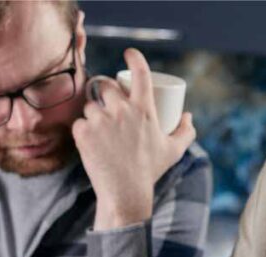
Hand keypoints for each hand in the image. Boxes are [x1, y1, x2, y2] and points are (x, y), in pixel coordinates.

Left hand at [73, 48, 196, 228]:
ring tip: (99, 129)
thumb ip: (185, 132)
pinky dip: (82, 130)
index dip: (134, 58)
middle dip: (105, 92)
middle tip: (107, 105)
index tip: (129, 54)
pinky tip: (88, 140)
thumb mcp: (173, 151)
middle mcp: (122, 110)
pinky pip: (79, 123)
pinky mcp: (83, 133)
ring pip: (90, 106)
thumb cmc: (150, 171)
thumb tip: (187, 116)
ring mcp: (101, 121)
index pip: (140, 73)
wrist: (125, 193)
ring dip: (93, 113)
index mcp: (144, 109)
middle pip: (107, 86)